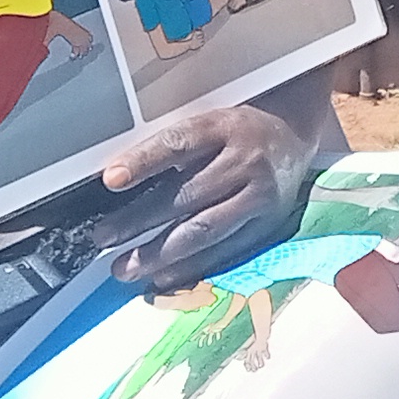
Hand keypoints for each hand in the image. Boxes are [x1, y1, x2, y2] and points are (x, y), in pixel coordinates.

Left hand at [98, 104, 313, 285]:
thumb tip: (119, 179)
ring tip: (125, 267)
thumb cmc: (238, 129)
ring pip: (205, 228)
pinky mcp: (269, 224)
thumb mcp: (209, 121)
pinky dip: (192, 267)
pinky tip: (162, 276)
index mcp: (225, 127)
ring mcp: (260, 197)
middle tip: (103, 237)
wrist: (294, 134)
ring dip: (161, 252)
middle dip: (140, 220)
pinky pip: (227, 250)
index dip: (144, 162)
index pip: (179, 143)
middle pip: (188, 194)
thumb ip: (173, 146)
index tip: (111, 180)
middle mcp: (246, 162)